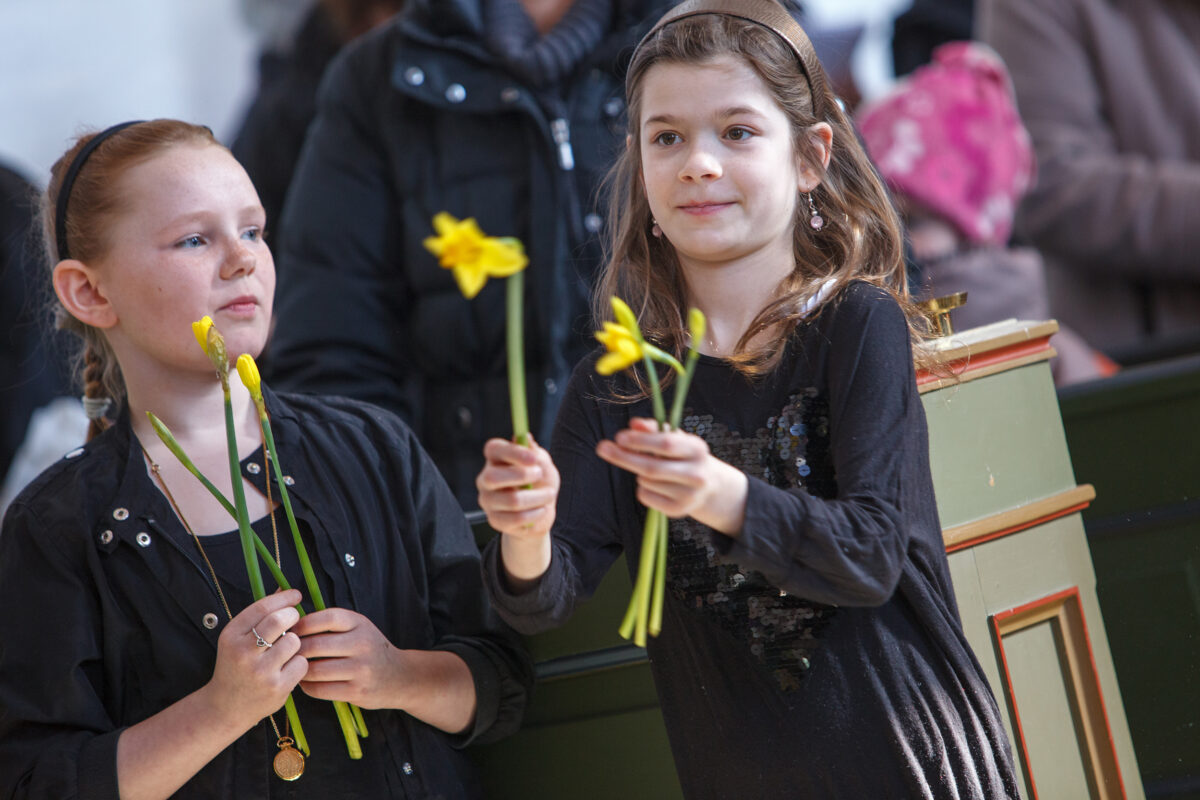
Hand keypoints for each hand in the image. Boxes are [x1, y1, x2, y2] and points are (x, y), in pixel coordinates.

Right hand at [205, 589, 306, 727]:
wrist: (226, 707)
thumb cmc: (236, 666)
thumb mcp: (238, 639)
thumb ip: (260, 615)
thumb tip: (284, 589)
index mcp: (231, 636)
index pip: (262, 607)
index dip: (283, 597)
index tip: (296, 595)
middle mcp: (243, 653)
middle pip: (279, 620)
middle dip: (292, 615)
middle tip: (294, 619)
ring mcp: (260, 672)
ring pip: (294, 641)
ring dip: (295, 642)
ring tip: (285, 650)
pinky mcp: (276, 688)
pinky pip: (301, 663)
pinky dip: (298, 663)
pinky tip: (287, 669)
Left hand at [293, 608, 401, 709]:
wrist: (399, 676)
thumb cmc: (370, 648)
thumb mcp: (359, 627)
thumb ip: (331, 624)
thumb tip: (290, 625)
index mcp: (360, 624)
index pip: (327, 619)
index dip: (304, 624)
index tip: (291, 630)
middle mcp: (362, 644)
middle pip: (315, 645)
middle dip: (294, 650)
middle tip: (284, 653)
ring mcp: (360, 669)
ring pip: (314, 670)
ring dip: (298, 670)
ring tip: (292, 668)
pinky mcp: (356, 692)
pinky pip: (319, 689)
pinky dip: (306, 686)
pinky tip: (305, 682)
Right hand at [476, 436, 558, 539]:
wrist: (542, 510)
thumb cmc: (540, 482)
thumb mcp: (542, 464)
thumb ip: (534, 452)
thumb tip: (525, 438)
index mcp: (495, 459)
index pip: (493, 449)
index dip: (513, 452)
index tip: (534, 458)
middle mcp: (485, 479)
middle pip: (493, 477)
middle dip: (521, 476)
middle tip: (540, 474)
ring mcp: (488, 500)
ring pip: (511, 500)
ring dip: (537, 497)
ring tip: (549, 494)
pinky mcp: (495, 520)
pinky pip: (516, 519)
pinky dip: (535, 514)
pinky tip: (542, 509)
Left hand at [595, 417, 747, 534]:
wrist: (709, 486)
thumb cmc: (684, 456)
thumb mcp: (674, 438)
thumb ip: (653, 429)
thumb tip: (634, 424)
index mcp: (697, 449)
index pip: (666, 444)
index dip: (640, 441)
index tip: (619, 437)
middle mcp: (697, 473)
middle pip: (652, 467)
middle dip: (624, 457)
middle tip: (603, 448)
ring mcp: (689, 495)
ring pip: (646, 481)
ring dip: (638, 473)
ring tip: (649, 470)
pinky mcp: (678, 511)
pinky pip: (646, 496)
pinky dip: (642, 488)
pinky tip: (654, 485)